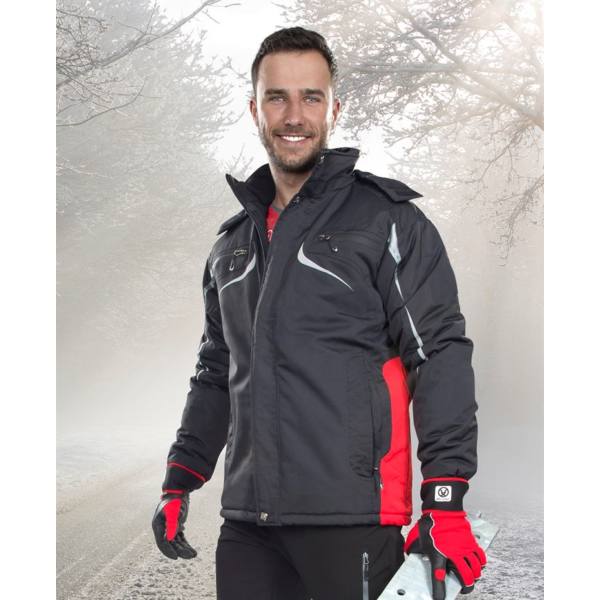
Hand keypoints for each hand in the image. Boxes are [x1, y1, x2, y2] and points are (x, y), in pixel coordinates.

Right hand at [151, 491, 197, 558]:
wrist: (179, 491)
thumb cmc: (174, 500)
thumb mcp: (173, 511)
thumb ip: (172, 524)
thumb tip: (171, 538)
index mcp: (158, 526)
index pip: (162, 542)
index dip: (168, 551)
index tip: (176, 557)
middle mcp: (162, 529)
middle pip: (171, 544)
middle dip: (181, 551)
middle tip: (192, 556)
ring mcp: (169, 528)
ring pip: (176, 543)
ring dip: (185, 549)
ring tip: (194, 554)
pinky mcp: (176, 526)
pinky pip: (180, 538)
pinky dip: (185, 544)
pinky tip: (192, 549)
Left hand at [404, 478, 486, 599]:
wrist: (443, 508)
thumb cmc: (431, 523)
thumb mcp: (418, 538)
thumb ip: (414, 549)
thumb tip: (410, 554)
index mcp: (439, 555)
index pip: (439, 578)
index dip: (439, 592)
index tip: (439, 599)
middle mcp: (455, 554)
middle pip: (467, 579)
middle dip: (466, 588)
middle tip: (462, 588)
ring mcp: (466, 549)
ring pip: (476, 570)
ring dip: (473, 577)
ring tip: (469, 577)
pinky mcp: (472, 542)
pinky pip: (481, 558)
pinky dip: (480, 564)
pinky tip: (475, 564)